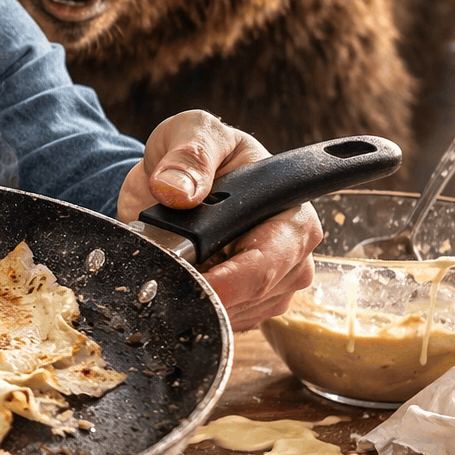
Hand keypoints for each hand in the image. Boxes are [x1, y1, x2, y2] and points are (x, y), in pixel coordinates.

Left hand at [116, 110, 322, 331]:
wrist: (169, 178)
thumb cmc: (193, 153)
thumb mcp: (190, 132)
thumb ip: (189, 155)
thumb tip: (176, 190)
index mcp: (290, 210)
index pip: (271, 260)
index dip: (231, 280)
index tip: (191, 281)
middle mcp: (293, 253)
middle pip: (255, 296)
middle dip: (204, 288)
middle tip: (162, 269)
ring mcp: (273, 283)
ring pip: (237, 315)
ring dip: (196, 298)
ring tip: (168, 263)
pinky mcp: (250, 303)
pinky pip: (225, 322)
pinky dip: (195, 308)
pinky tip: (177, 281)